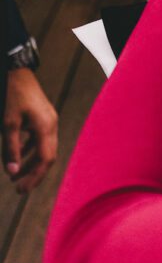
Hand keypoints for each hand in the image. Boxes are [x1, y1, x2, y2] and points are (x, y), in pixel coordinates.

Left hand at [2, 69, 58, 194]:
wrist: (18, 71)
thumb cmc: (13, 95)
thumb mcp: (8, 123)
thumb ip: (10, 149)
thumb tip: (11, 172)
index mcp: (46, 128)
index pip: (45, 160)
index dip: (34, 177)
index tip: (20, 190)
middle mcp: (51, 125)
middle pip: (47, 157)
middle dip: (33, 174)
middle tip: (18, 189)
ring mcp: (49, 121)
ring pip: (44, 149)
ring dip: (30, 164)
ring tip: (14, 176)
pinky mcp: (43, 117)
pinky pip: (40, 140)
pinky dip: (29, 151)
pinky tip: (18, 157)